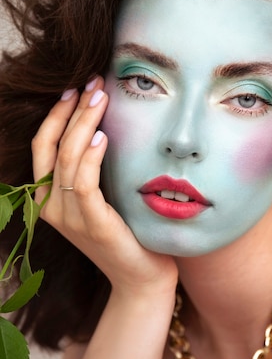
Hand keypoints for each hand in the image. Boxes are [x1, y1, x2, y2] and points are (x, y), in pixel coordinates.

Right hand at [32, 76, 177, 296]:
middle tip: (93, 83)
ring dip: (84, 123)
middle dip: (70, 110)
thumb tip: (103, 126)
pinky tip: (105, 136)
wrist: (142, 276)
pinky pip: (84, 183)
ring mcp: (69, 218)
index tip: (75, 88)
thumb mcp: (104, 196)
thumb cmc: (128, 231)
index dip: (55, 115)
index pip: (42, 147)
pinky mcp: (92, 225)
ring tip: (101, 97)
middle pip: (51, 146)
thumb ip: (94, 169)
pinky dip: (91, 156)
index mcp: (49, 198)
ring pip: (67, 159)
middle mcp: (51, 207)